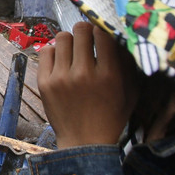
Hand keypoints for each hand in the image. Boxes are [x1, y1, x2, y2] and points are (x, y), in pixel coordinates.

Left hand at [37, 22, 137, 148]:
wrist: (85, 143)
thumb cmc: (111, 117)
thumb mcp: (130, 92)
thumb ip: (127, 64)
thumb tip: (117, 36)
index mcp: (108, 75)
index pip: (102, 34)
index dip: (102, 31)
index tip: (101, 36)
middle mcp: (84, 74)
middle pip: (81, 30)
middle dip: (86, 32)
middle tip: (87, 40)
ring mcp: (61, 78)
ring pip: (62, 37)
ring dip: (70, 41)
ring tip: (74, 52)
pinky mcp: (44, 83)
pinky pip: (46, 51)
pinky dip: (54, 52)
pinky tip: (61, 61)